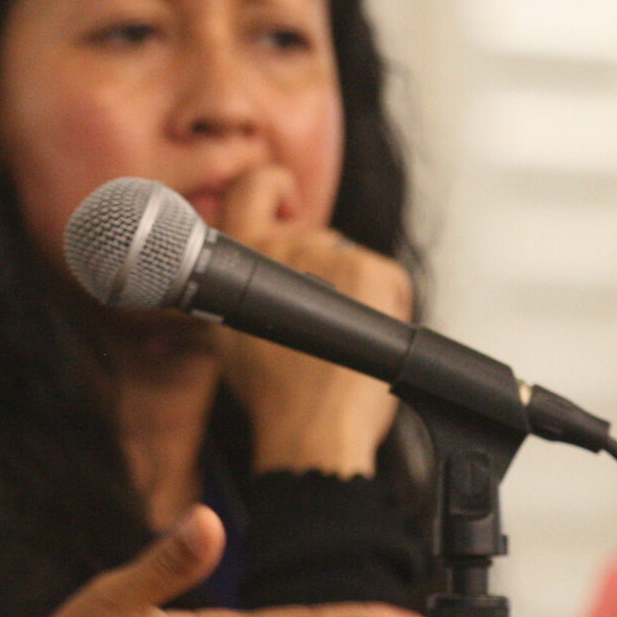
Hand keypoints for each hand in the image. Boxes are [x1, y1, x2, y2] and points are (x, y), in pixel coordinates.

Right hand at [209, 165, 411, 477]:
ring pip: (350, 262)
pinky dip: (385, 303)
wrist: (311, 429)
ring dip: (352, 292)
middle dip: (321, 273)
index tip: (285, 203)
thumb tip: (247, 272)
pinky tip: (365, 339)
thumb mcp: (230, 334)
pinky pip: (386, 277)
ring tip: (339, 343)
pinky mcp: (373, 271)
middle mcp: (288, 245)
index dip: (273, 187)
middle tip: (318, 324)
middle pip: (314, 239)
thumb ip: (234, 289)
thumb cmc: (274, 395)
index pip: (253, 187)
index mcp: (244, 256)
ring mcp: (334, 256)